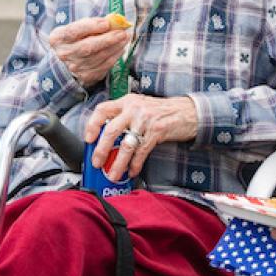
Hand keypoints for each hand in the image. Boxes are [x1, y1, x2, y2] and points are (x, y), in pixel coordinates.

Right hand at [49, 16, 131, 87]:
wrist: (67, 61)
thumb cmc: (75, 39)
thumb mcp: (76, 27)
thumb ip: (92, 23)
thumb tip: (112, 20)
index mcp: (58, 38)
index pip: (74, 32)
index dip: (91, 27)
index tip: (107, 23)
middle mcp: (64, 54)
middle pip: (87, 47)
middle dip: (107, 39)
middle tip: (122, 32)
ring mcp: (75, 67)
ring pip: (98, 57)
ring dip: (115, 47)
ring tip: (125, 38)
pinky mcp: (86, 76)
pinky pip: (103, 66)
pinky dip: (114, 56)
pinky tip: (121, 48)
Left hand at [82, 93, 198, 181]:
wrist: (187, 111)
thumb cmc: (161, 111)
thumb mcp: (139, 106)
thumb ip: (123, 116)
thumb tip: (105, 138)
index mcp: (127, 101)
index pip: (102, 110)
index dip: (92, 125)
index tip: (88, 139)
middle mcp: (134, 109)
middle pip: (111, 130)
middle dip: (101, 150)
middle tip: (97, 163)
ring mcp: (145, 120)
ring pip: (126, 145)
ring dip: (118, 163)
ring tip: (113, 174)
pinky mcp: (156, 132)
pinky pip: (141, 152)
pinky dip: (135, 164)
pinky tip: (132, 171)